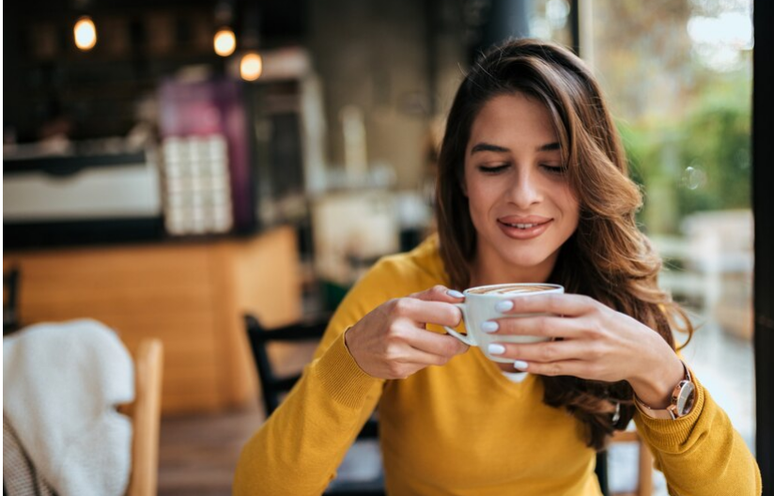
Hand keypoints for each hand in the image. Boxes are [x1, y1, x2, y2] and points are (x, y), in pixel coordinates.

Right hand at [345, 285, 468, 379]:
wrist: (355, 348)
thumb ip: (433, 295)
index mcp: (403, 308)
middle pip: (450, 344)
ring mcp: (398, 354)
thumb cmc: (385, 320)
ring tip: (439, 342)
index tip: (458, 317)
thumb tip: (461, 297)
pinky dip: (429, 358)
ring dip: (446, 351)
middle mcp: (399, 331)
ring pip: (442, 358)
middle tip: (462, 337)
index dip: (459, 316)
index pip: (449, 314)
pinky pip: (427, 365)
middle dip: (461, 341)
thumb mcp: (404, 301)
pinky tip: (418, 351)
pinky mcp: (399, 370)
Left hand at [489, 293, 684, 406]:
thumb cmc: (609, 325)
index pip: (552, 301)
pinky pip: (555, 368)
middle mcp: (590, 327)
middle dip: (513, 327)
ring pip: (546, 351)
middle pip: (544, 327)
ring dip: (517, 351)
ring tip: (494, 349)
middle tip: (489, 326)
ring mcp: (589, 351)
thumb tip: (523, 303)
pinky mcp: (588, 370)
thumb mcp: (592, 308)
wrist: (644, 353)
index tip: (501, 304)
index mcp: (589, 306)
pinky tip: (516, 364)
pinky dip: (534, 366)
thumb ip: (564, 307)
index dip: (525, 303)